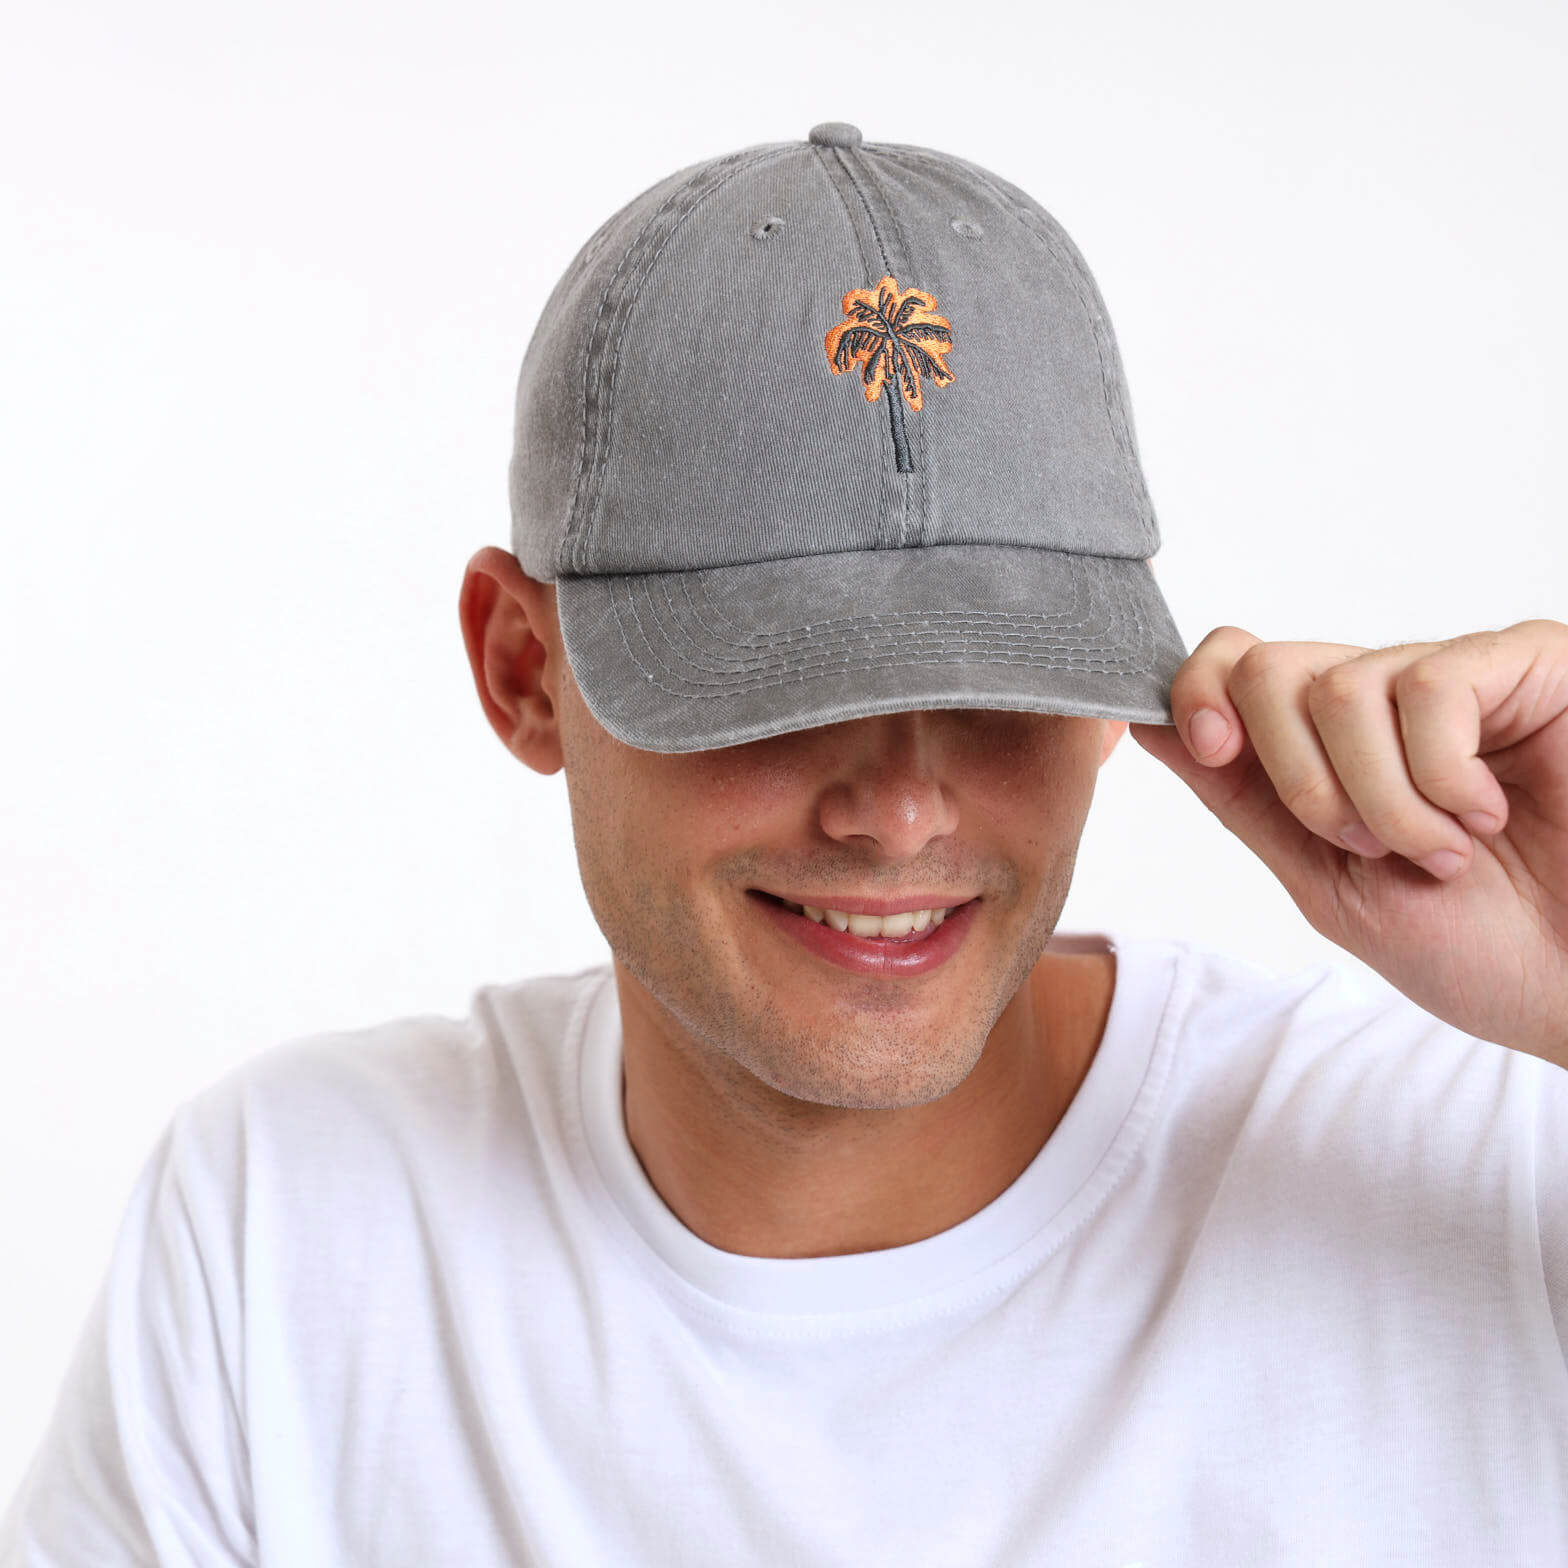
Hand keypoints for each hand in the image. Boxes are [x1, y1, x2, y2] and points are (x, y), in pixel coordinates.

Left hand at [1129, 621, 1567, 1069]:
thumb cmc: (1479, 949)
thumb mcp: (1328, 881)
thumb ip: (1244, 800)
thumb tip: (1148, 727)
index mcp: (1332, 747)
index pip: (1233, 667)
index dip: (1198, 694)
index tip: (1211, 749)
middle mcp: (1387, 699)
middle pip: (1266, 667)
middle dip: (1295, 779)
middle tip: (1366, 846)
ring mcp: (1457, 675)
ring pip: (1338, 687)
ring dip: (1379, 799)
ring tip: (1442, 851)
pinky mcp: (1528, 662)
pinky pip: (1426, 686)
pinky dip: (1440, 777)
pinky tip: (1486, 814)